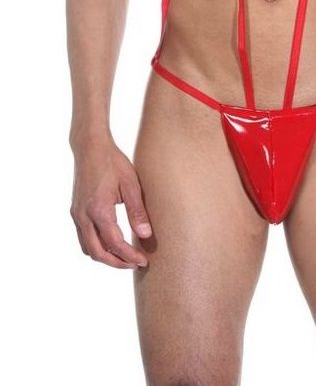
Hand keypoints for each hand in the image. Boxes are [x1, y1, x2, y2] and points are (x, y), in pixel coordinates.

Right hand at [70, 137, 152, 268]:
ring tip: (124, 255)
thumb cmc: (113, 162)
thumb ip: (137, 211)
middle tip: (135, 263)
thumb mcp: (131, 184)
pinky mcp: (75, 211)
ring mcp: (76, 214)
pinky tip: (111, 242)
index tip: (143, 261)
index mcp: (99, 210)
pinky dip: (96, 246)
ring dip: (105, 256)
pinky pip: (83, 238)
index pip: (114, 244)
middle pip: (98, 253)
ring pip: (88, 248)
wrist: (90, 147)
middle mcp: (83, 216)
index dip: (129, 256)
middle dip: (117, 262)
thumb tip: (146, 235)